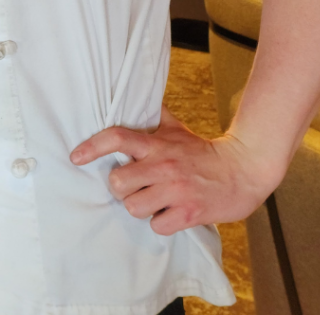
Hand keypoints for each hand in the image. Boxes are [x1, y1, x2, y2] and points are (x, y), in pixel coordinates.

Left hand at [70, 106, 275, 234]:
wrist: (244, 170)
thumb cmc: (203, 152)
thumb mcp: (175, 128)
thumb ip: (153, 115)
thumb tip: (133, 94)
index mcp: (157, 144)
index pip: (116, 138)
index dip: (92, 147)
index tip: (76, 157)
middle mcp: (163, 165)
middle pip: (118, 181)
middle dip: (121, 187)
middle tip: (133, 186)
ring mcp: (176, 190)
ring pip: (133, 207)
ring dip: (140, 207)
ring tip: (153, 200)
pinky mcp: (189, 213)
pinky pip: (157, 225)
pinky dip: (161, 222)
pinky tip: (170, 212)